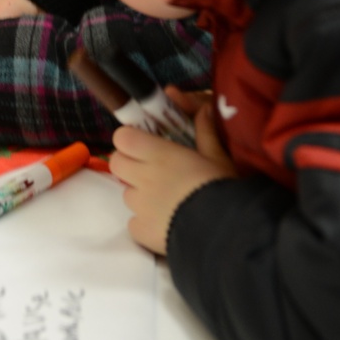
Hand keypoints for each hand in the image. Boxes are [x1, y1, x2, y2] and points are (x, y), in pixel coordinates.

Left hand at [110, 109, 236, 256]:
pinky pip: (134, 223)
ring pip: (127, 194)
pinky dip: (145, 223)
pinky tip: (166, 224)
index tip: (144, 145)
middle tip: (151, 170)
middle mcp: (142, 177)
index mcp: (158, 154)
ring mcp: (139, 206)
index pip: (122, 137)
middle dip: (129, 164)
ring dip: (141, 194)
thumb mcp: (218, 156)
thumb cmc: (221, 186)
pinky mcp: (140, 231)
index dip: (130, 140)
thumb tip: (205, 108)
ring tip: (166, 201)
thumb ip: (205, 131)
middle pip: (116, 162)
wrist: (222, 229)